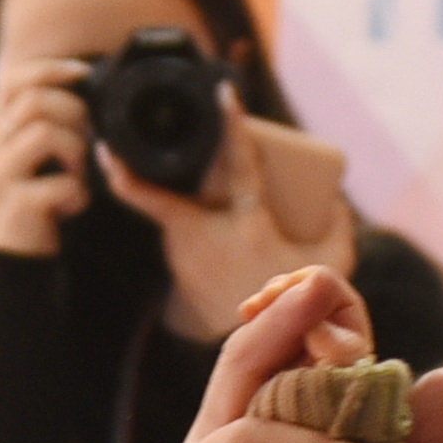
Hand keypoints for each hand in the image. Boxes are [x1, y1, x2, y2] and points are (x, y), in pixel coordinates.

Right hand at [0, 43, 95, 257]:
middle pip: (34, 100)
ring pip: (46, 133)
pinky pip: (60, 183)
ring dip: (76, 152)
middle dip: (73, 112)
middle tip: (85, 137)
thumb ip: (40, 117)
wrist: (10, 256)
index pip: (13, 77)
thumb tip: (80, 81)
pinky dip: (77, 194)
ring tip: (76, 173)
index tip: (82, 74)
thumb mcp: (25, 150)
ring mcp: (1, 174)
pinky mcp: (16, 204)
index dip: (51, 68)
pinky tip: (71, 205)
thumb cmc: (28, 197)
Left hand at [114, 110, 360, 343]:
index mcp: (248, 226)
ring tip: (136, 157)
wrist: (261, 348)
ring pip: (165, 206)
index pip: (241, 167)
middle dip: (125, 173)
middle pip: (157, 199)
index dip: (233, 129)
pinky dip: (172, 203)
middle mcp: (207, 238)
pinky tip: (164, 191)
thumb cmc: (297, 301)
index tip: (225, 93)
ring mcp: (185, 253)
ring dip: (156, 183)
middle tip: (104, 144)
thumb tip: (332, 194)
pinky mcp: (177, 261)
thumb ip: (338, 224)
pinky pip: (172, 220)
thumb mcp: (335, 264)